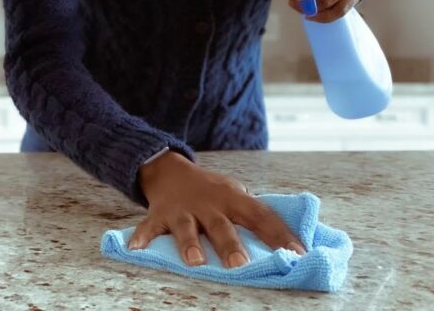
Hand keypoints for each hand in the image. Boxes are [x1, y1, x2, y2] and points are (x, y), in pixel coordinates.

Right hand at [128, 152, 305, 267]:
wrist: (169, 169)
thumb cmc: (210, 190)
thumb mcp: (234, 193)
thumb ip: (252, 212)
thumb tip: (288, 240)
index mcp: (232, 198)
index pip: (261, 216)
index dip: (280, 234)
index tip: (298, 254)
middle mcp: (208, 204)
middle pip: (221, 225)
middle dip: (231, 245)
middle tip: (241, 265)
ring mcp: (182, 210)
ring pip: (187, 229)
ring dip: (190, 244)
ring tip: (195, 262)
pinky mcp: (158, 215)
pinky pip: (148, 227)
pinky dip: (141, 237)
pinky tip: (135, 247)